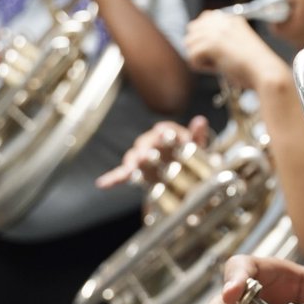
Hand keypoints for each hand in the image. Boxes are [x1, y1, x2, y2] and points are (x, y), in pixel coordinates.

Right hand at [95, 117, 211, 188]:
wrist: (184, 171)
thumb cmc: (190, 155)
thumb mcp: (198, 146)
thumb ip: (198, 134)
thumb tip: (200, 120)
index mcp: (169, 134)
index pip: (165, 129)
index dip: (164, 131)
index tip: (162, 131)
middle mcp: (152, 143)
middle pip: (146, 142)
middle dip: (144, 148)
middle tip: (145, 154)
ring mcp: (142, 157)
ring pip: (134, 156)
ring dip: (132, 162)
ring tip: (131, 168)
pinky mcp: (135, 172)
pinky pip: (122, 174)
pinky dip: (112, 178)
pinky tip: (102, 183)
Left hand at [184, 10, 278, 88]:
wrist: (265, 72)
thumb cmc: (254, 66)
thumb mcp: (238, 45)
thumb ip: (221, 39)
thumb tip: (193, 42)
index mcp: (231, 19)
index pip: (204, 17)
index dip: (204, 36)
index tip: (216, 50)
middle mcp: (222, 21)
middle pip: (192, 29)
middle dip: (199, 46)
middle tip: (215, 59)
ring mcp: (217, 32)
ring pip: (189, 43)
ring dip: (199, 57)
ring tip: (218, 64)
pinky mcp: (212, 44)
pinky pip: (192, 57)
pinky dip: (201, 67)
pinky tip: (218, 69)